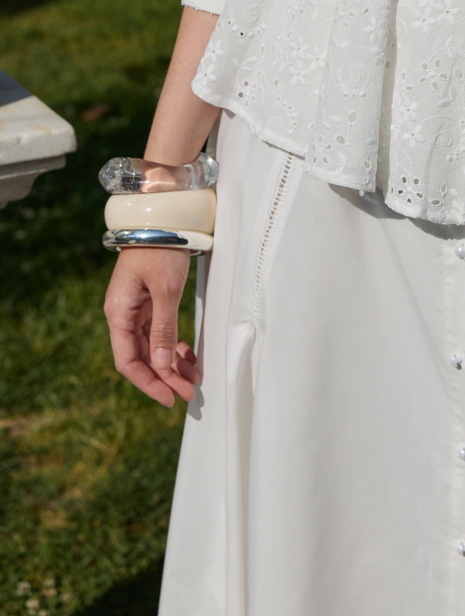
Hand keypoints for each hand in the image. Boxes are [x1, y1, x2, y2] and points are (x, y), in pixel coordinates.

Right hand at [104, 248, 198, 407]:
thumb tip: (162, 365)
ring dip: (173, 364)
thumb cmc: (161, 249)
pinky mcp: (150, 301)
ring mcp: (137, 308)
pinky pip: (161, 331)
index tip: (168, 399)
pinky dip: (175, 345)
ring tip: (194, 379)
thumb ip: (164, 329)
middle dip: (165, 377)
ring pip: (154, 346)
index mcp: (119, 314)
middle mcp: (124, 314)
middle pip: (143, 356)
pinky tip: (190, 357)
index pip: (128, 361)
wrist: (163, 217)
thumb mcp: (166, 290)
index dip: (148, 382)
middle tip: (189, 393)